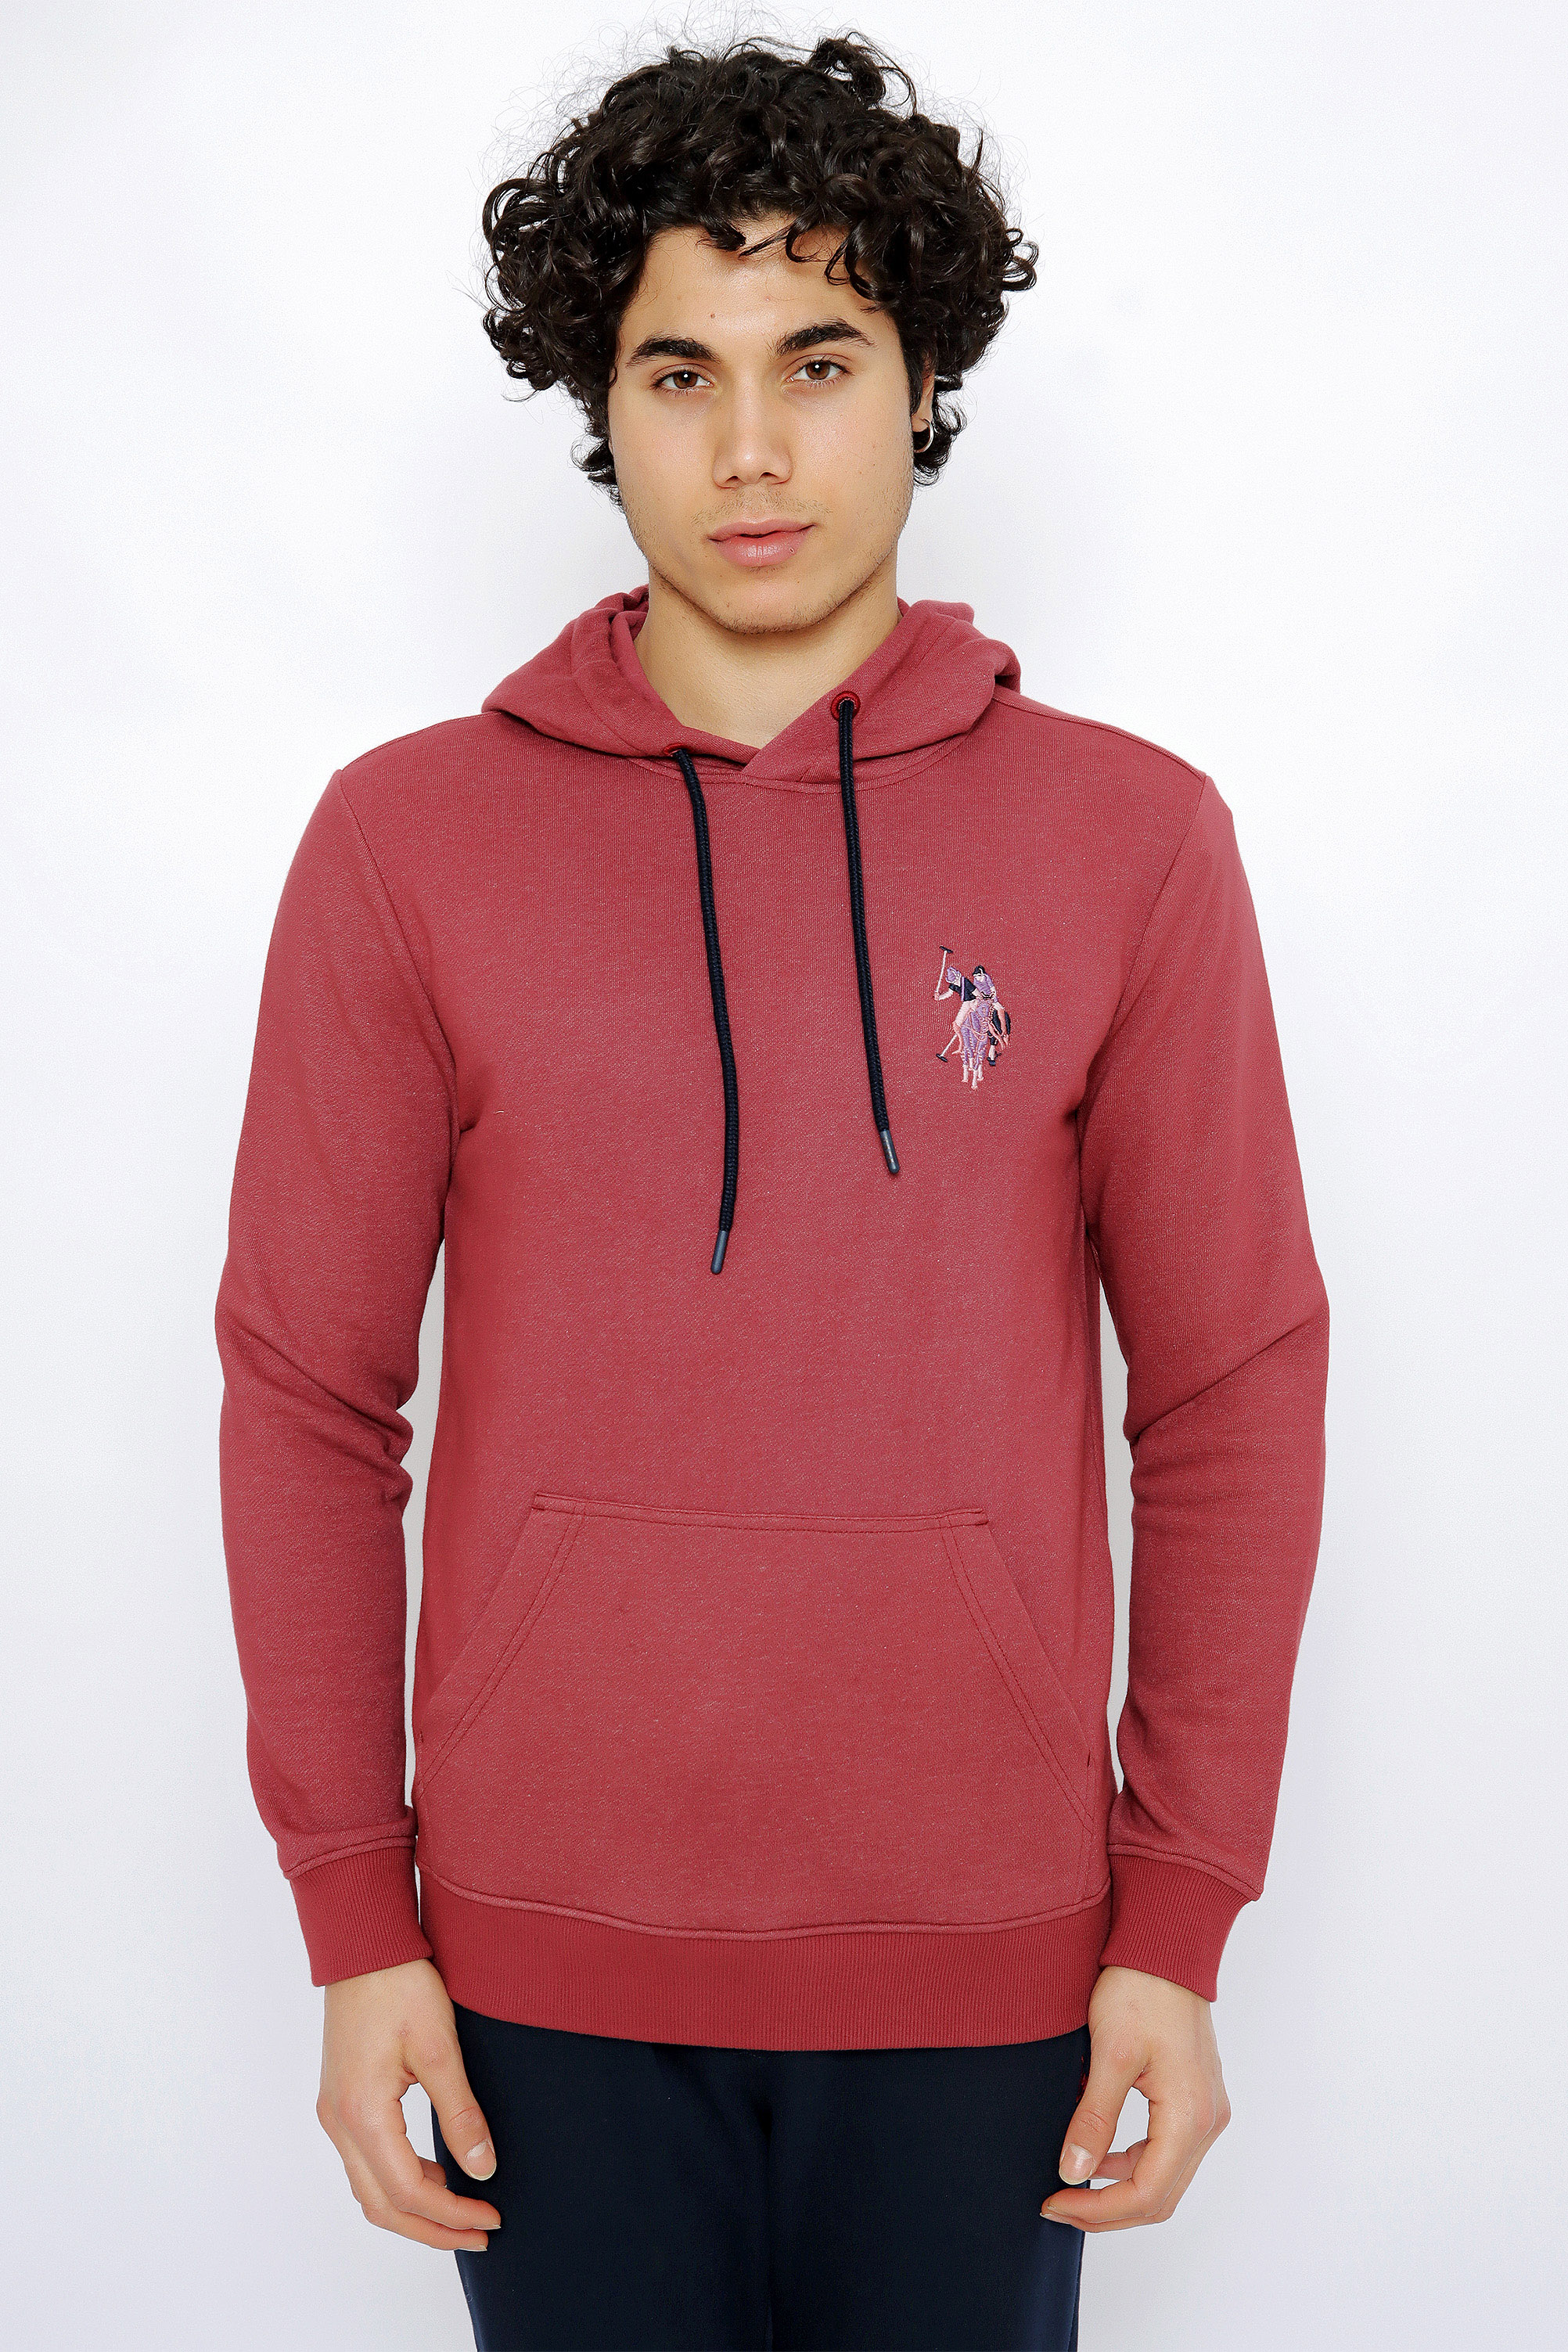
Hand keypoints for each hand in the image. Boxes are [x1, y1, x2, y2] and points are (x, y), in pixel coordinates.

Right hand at [316, 1956, 502, 2251]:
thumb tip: (483, 2169)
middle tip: (481, 2232)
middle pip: (381, 2205)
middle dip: (432, 2228)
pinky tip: (435, 2172)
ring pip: (369, 2188)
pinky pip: (365, 2162)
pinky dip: (399, 2180)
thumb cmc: (399, 1985)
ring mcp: (334, 2113)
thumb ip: (461, 2112)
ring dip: (413, 2208)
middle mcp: (338, 2122)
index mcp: (362, 2113)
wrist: (364, 1946)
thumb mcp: (440, 2047)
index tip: (491, 2218)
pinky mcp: (339, 2101)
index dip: (451, 2215)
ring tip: (463, 2211)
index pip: (408, 2191)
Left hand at [1041, 1965, 1229, 2231]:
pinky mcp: (1196, 2098)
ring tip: (1071, 2186)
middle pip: (1160, 2196)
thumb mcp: (1109, 2054)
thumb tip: (1073, 2173)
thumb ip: (1094, 2119)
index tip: (1054, 2203)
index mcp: (1190, 2116)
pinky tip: (1099, 2155)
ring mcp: (1206, 2110)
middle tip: (1056, 2205)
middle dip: (1107, 2210)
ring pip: (1165, 2178)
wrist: (1165, 1947)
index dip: (1097, 2210)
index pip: (1145, 2193)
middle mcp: (1207, 2121)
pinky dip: (1133, 2164)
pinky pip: (1167, 2151)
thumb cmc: (1140, 1990)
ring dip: (1120, 2190)